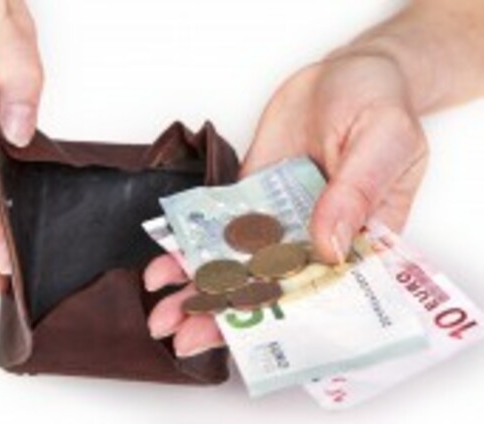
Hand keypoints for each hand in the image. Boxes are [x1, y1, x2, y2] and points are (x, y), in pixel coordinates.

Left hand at [144, 52, 428, 356]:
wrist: (345, 74)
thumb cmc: (380, 104)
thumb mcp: (381, 142)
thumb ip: (356, 193)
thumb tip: (328, 246)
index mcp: (358, 241)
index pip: (317, 294)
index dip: (279, 322)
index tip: (241, 340)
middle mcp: (313, 239)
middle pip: (268, 287)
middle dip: (224, 314)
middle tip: (183, 336)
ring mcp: (278, 219)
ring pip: (237, 262)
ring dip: (200, 286)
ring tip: (163, 310)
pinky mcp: (252, 197)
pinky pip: (220, 226)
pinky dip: (193, 244)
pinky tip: (167, 261)